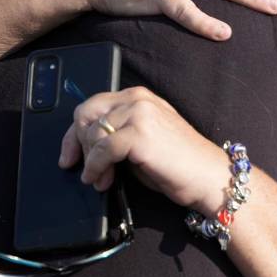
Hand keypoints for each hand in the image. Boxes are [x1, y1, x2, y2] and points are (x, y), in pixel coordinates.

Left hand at [58, 87, 229, 213]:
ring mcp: (139, 114)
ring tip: (100, 179)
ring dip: (90, 161)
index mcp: (138, 96)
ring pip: (92, 133)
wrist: (207, 176)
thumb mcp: (142, 139)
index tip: (68, 155)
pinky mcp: (139, 134)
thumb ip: (117, 133)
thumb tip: (84, 146)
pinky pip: (102, 150)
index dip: (74, 133)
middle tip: (83, 168)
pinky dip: (95, 167)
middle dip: (77, 143)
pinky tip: (99, 179)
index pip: (92, 105)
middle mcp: (137, 99)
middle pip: (86, 114)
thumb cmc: (178, 163)